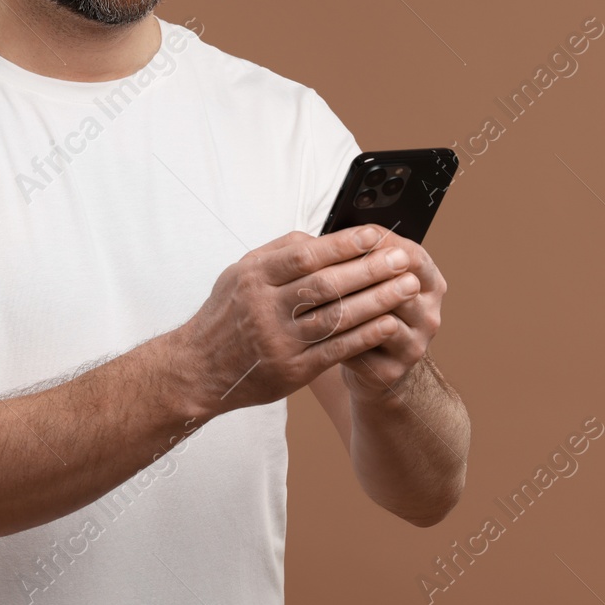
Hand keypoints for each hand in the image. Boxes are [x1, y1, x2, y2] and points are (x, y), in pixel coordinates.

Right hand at [175, 227, 429, 413]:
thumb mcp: (239, 274)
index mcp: (252, 277)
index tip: (375, 234)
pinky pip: (336, 350)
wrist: (196, 370)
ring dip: (378, 301)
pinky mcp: (291, 371)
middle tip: (403, 258)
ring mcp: (278, 341)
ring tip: (408, 287)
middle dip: (370, 270)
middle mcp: (264, 308)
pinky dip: (366, 336)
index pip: (304, 255)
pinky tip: (390, 323)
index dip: (343, 244)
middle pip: (326, 285)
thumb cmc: (226, 315)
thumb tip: (323, 236)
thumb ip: (278, 253)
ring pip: (336, 317)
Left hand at [335, 225, 446, 395]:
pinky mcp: (392, 371)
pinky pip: (362, 349)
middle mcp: (429, 315)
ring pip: (381, 320)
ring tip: (318, 296)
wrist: (373, 361)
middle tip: (326, 265)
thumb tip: (338, 234)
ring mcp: (415, 345)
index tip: (351, 235)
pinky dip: (339, 337)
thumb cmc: (367, 306)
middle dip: (362, 275)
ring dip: (349, 307)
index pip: (413, 257)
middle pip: (399, 288)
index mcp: (429, 284)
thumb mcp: (374, 278)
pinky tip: (319, 328)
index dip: (382, 245)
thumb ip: (366, 256)